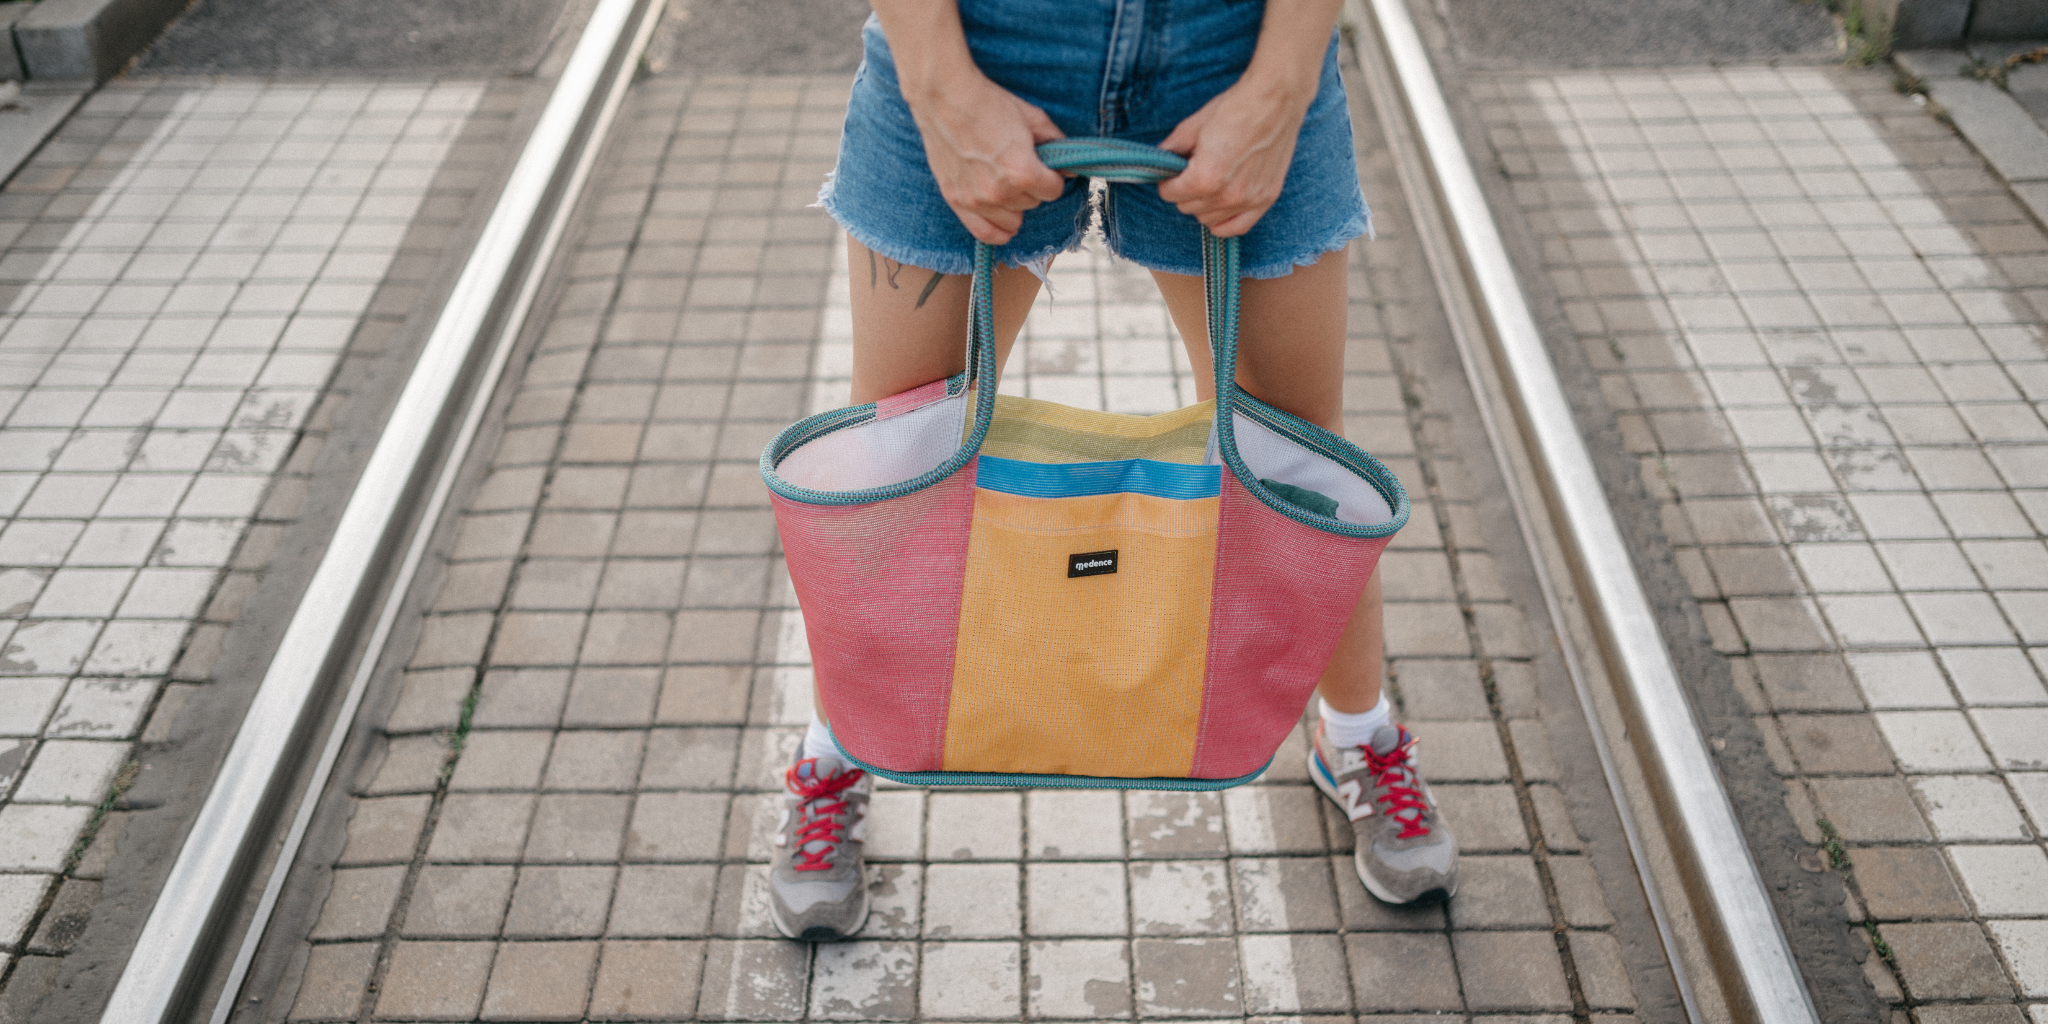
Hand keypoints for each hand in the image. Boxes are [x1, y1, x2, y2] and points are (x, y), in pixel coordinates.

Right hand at [906, 72, 1066, 244]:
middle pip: (1033, 204)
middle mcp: (1000, 193)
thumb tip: (1069, 165)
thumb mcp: (1032, 117)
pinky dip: (998, 231)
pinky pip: (984, 233)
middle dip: (1032, 188)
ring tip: (1007, 184)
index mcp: (1022, 172)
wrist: (945, 97)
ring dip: (1015, 205)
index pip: (1053, 191)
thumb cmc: (988, 103)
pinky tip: (1003, 220)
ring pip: (1013, 221)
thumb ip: (1056, 142)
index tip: (1045, 167)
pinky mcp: (956, 200)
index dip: (1052, 177)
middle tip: (1020, 167)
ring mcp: (976, 200)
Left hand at [1156, 75, 1313, 237]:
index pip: (1169, 194)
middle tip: (1193, 170)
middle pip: (1187, 207)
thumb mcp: (1194, 125)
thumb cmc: (1235, 109)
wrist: (1275, 100)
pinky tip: (1220, 205)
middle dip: (1184, 190)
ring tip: (1212, 181)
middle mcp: (1226, 196)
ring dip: (1204, 204)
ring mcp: (1248, 200)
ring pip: (1208, 218)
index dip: (1167, 180)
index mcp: (1204, 178)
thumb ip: (1172, 148)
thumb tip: (1158, 158)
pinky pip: (1236, 227)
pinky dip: (1224, 220)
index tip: (1172, 171)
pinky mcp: (1266, 199)